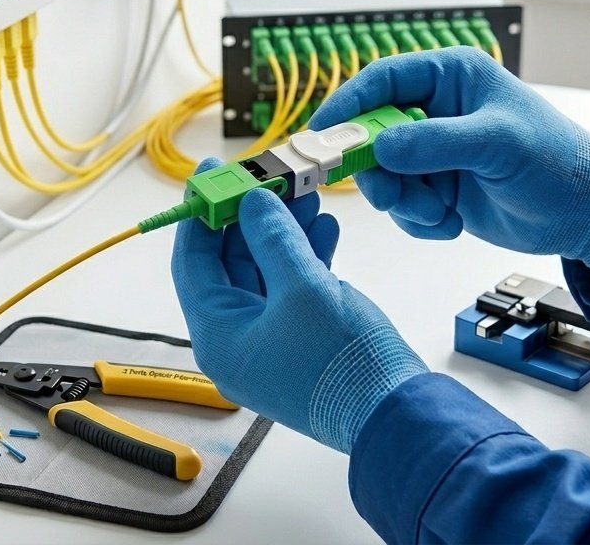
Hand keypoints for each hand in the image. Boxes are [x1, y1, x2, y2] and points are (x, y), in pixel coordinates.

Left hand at [171, 161, 426, 452]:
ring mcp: (268, 343)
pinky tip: (324, 229)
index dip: (200, 212)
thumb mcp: (305, 287)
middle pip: (228, 264)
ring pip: (263, 273)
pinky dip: (304, 257)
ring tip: (305, 195)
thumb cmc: (345, 365)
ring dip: (283, 233)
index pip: (193, 261)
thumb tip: (252, 201)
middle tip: (268, 177)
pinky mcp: (299, 343)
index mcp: (218, 335)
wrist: (396, 415)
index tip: (211, 173)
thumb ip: (273, 237)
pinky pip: (290, 290)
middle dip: (251, 217)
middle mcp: (235, 341)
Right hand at [311, 47, 589, 267]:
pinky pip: (401, 206)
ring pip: (382, 176)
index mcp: (451, 77)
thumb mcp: (497, 144)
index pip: (381, 80)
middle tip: (392, 196)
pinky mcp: (438, 188)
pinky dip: (419, 221)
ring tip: (439, 212)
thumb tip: (381, 146)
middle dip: (377, 171)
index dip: (346, 106)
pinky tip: (451, 223)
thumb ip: (435, 142)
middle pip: (370, 133)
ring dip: (403, 202)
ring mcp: (435, 152)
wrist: (588, 215)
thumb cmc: (558, 162)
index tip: (320, 136)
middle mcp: (437, 110)